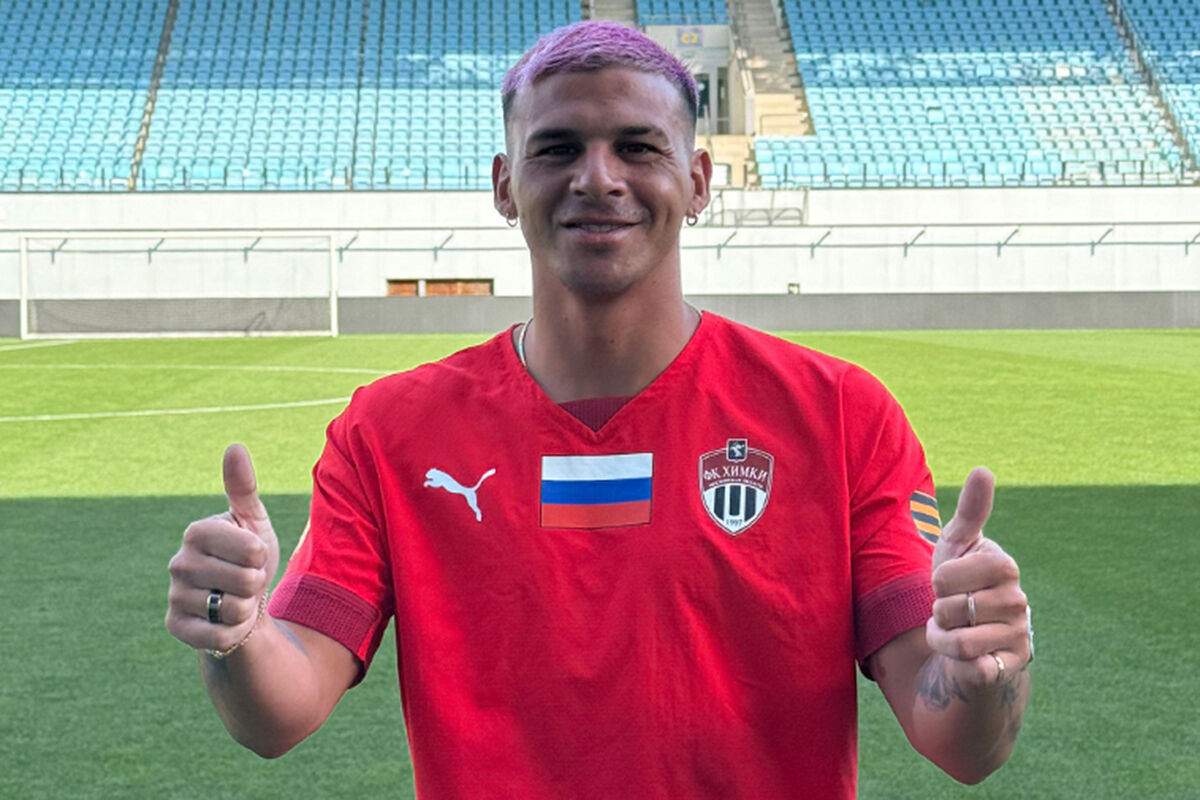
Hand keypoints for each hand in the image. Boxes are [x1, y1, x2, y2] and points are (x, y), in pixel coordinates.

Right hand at [166, 444, 279, 653]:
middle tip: (244, 581)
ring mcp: (174, 596)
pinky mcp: (176, 627)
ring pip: (234, 610)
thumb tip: (234, 447)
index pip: (252, 550)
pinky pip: (220, 636)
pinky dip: (233, 632)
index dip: (261, 557)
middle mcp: (178, 562)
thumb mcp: (253, 521)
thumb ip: (243, 487)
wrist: (241, 602)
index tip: (251, 556)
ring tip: (234, 599)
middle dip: (256, 585)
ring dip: (245, 609)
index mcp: (197, 531)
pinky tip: (225, 622)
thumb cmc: (249, 557)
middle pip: (246, 582)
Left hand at [926, 467, 1029, 686]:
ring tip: (955, 631)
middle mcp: (1018, 600)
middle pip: (948, 610)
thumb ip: (969, 511)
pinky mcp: (1014, 665)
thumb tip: (983, 469)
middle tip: (952, 611)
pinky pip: (973, 668)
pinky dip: (959, 664)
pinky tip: (969, 658)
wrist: (971, 635)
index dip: (936, 585)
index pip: (943, 579)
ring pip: (956, 642)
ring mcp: (1018, 634)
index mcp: (1004, 566)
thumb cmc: (959, 584)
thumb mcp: (956, 546)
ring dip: (942, 639)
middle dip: (938, 614)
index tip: (950, 584)